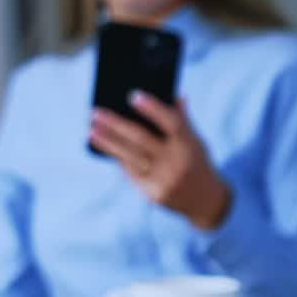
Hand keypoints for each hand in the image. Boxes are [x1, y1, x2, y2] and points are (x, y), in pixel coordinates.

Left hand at [89, 92, 230, 229]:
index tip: (133, 95)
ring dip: (108, 142)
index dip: (153, 109)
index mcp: (189, 145)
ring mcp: (164, 180)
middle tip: (96, 112)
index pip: (172, 123)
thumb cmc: (195, 162)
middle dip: (116, 124)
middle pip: (142, 139)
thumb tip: (174, 94)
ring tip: (91, 130)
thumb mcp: (195, 142)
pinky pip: (130, 171)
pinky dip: (116, 157)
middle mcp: (177, 162)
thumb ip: (182, 120)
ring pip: (130, 156)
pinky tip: (102, 145)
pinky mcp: (152, 193)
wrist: (205, 202)